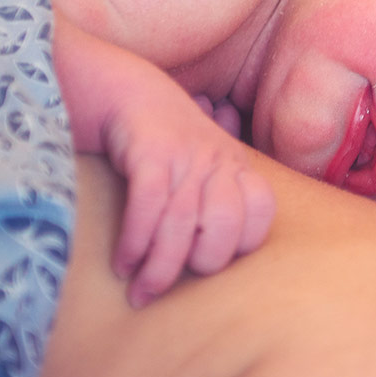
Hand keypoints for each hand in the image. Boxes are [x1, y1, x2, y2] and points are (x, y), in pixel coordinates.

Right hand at [55, 26, 272, 305]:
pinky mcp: (151, 148)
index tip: (204, 262)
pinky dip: (135, 241)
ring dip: (158, 268)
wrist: (114, 84)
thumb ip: (208, 201)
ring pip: (183, 223)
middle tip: (169, 281)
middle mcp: (217, 157)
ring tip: (139, 292)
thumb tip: (204, 261)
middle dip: (198, 264)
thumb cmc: (154, 139)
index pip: (261, 215)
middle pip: (225, 226)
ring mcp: (186, 151)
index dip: (236, 246)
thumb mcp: (195, 165)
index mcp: (235, 164)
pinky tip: (122, 263)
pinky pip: (150, 205)